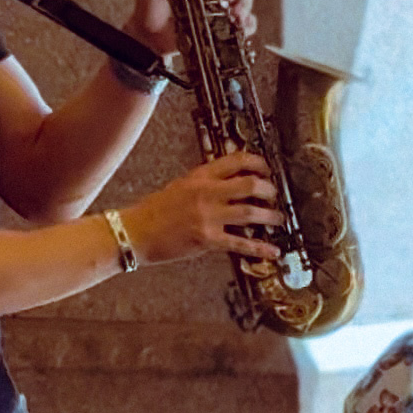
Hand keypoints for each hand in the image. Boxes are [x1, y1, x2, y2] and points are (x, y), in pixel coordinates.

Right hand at [121, 151, 285, 263]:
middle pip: (250, 185)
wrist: (134, 232)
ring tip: (278, 219)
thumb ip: (204, 182)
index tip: (266, 169)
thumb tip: (228, 182)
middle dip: (269, 190)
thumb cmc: (153, 211)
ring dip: (270, 216)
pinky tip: (273, 251)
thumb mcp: (179, 185)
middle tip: (274, 195)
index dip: (257, 163)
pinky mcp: (208, 239)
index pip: (235, 161)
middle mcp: (206, 193)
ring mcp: (208, 216)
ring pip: (251, 212)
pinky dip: (260, 248)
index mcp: (199, 176)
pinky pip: (241, 243)